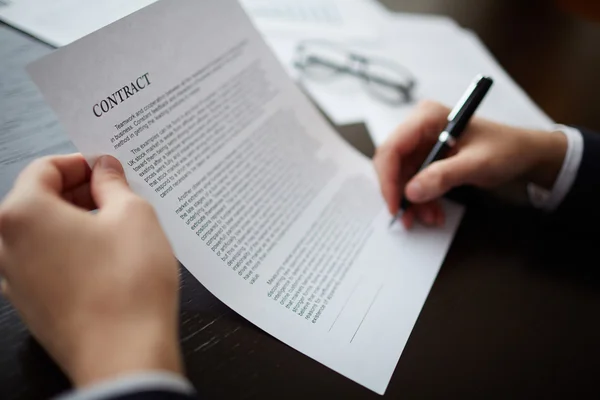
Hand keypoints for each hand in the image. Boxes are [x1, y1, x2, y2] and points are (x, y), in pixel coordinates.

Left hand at [0, 154, 181, 387]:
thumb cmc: (129, 283)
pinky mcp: (32, 305)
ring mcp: (15, 280)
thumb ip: (114, 183)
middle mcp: (6, 246)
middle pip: (38, 201)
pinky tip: (108, 260)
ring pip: (44, 234)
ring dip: (77, 223)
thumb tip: (105, 169)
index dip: (81, 163)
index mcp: (22, 214)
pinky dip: (73, 251)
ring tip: (118, 229)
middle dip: (79, 192)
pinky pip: (48, 263)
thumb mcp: (133, 215)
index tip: (108, 170)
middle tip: (118, 196)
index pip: (44, 168)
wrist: (125, 354)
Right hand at [374, 100, 567, 228]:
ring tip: (431, 218)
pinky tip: (434, 211)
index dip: (388, 179)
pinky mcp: (427, 156)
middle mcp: (419, 127)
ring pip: (402, 176)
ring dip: (413, 200)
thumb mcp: (476, 164)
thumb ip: (443, 176)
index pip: (392, 148)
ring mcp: (423, 142)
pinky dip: (422, 198)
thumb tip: (411, 192)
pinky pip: (414, 180)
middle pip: (392, 163)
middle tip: (409, 219)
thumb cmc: (506, 149)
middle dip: (400, 193)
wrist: (524, 153)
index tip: (395, 206)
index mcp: (427, 118)